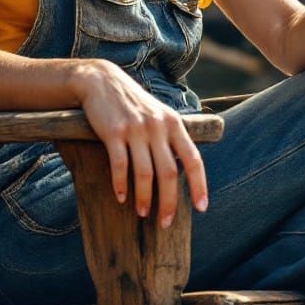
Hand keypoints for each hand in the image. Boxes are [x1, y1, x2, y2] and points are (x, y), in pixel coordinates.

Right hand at [69, 59, 207, 227]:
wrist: (102, 81)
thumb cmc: (133, 104)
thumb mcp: (158, 115)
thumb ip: (171, 138)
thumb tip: (181, 173)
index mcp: (173, 123)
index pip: (193, 158)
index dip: (199, 185)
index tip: (202, 207)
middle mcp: (158, 126)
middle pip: (169, 172)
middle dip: (169, 201)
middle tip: (166, 223)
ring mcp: (136, 129)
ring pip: (145, 172)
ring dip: (145, 198)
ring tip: (143, 214)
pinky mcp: (114, 131)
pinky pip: (120, 164)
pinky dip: (121, 184)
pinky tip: (120, 197)